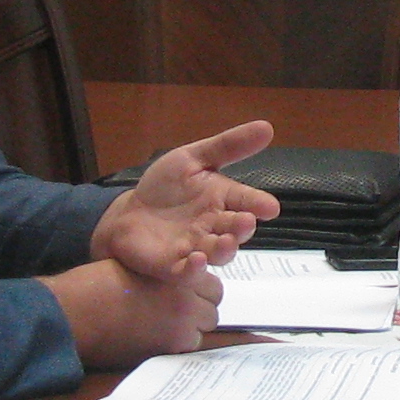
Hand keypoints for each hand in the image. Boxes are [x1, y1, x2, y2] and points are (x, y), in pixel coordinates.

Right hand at [48, 257, 224, 370]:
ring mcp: (180, 325)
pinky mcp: (168, 347)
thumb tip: (177, 284)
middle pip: (213, 308)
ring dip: (191, 328)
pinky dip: (177, 344)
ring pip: (203, 330)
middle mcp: (186, 297)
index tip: (185, 294)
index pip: (213, 285)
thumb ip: (164, 274)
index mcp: (179, 272)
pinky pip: (187, 347)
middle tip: (177, 312)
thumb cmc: (97, 284)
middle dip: (199, 310)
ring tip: (165, 326)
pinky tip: (157, 338)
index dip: (199, 290)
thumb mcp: (136, 266)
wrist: (78, 311)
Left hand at [94, 122, 280, 279]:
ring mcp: (196, 248)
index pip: (246, 201)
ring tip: (227, 242)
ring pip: (217, 253)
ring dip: (225, 249)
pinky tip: (195, 259)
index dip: (259, 204)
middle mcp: (214, 227)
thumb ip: (227, 146)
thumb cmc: (164, 189)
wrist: (128, 214)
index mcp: (222, 200)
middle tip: (246, 222)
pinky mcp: (174, 267)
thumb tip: (267, 126)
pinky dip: (193, 270)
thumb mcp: (192, 158)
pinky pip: (187, 273)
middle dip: (242, 227)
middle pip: (235, 230)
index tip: (270, 207)